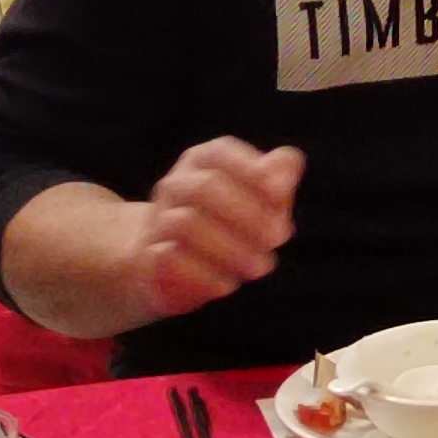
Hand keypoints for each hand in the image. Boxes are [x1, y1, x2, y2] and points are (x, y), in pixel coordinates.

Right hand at [120, 137, 303, 324]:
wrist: (164, 260)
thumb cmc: (224, 221)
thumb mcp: (255, 196)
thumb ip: (277, 176)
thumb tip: (289, 162)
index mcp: (201, 161)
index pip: (220, 153)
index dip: (251, 172)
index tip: (280, 195)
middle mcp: (175, 185)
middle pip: (205, 187)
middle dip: (246, 213)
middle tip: (276, 238)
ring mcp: (157, 220)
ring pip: (186, 223)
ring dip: (229, 247)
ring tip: (259, 266)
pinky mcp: (148, 257)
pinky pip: (168, 259)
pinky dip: (201, 273)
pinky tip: (227, 284)